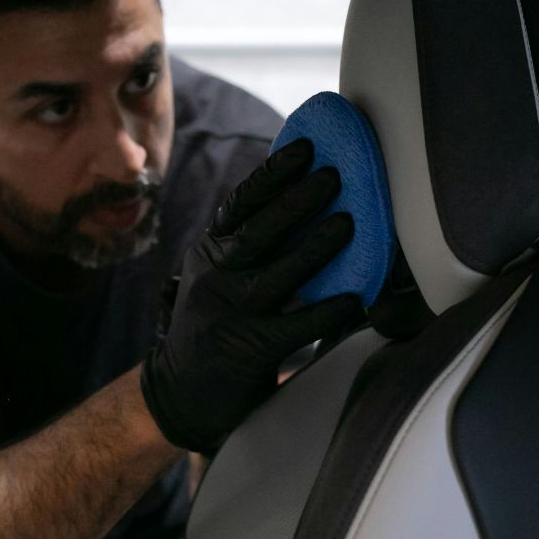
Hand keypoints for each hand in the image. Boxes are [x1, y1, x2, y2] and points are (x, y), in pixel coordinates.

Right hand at [141, 139, 364, 453]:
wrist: (182, 390)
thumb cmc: (216, 324)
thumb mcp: (216, 276)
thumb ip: (247, 245)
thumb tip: (304, 199)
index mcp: (210, 252)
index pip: (241, 204)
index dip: (273, 175)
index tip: (305, 148)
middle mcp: (215, 277)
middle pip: (260, 231)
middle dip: (299, 201)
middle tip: (335, 176)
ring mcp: (230, 313)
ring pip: (278, 274)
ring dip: (315, 247)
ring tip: (350, 223)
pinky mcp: (248, 349)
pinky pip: (295, 327)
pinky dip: (327, 312)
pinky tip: (356, 300)